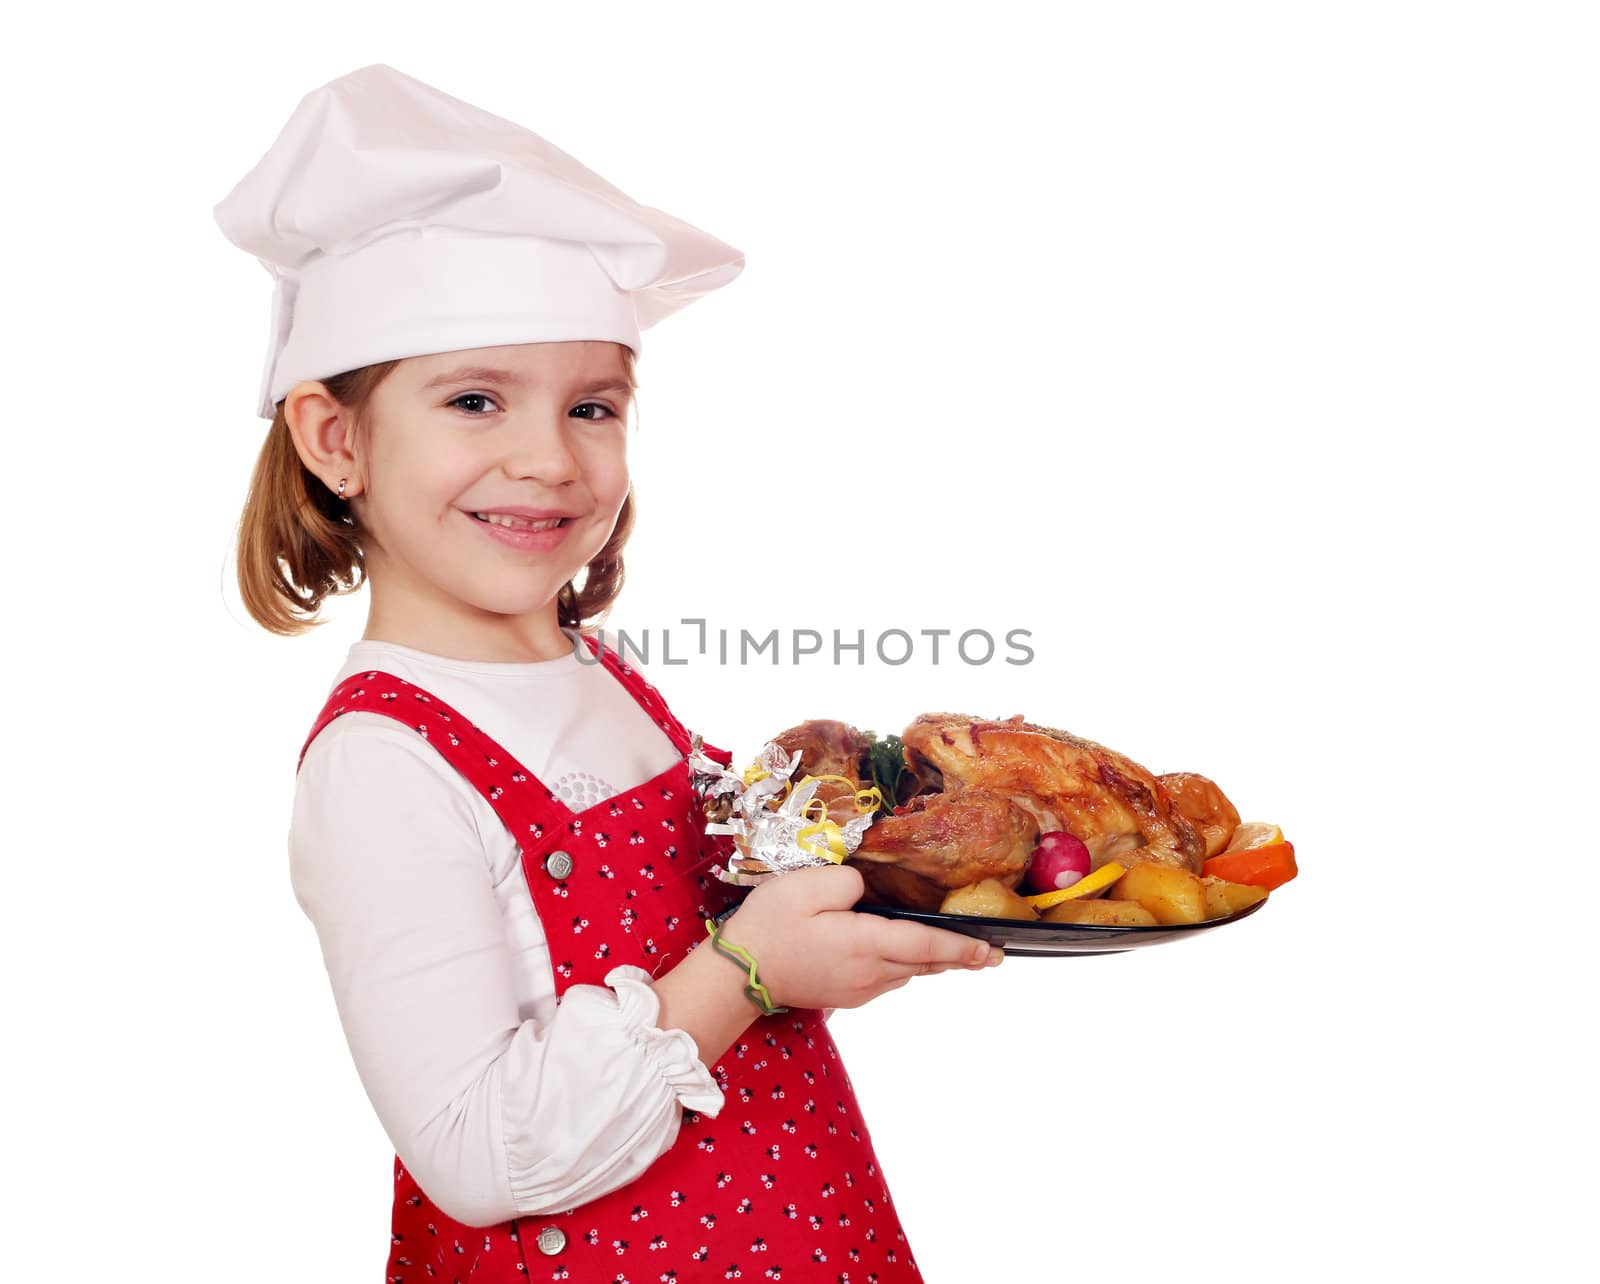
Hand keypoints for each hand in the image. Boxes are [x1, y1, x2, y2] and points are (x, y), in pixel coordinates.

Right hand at [716, 865, 1001, 1011]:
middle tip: (990, 954)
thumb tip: (866, 891)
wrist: (738, 973)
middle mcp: (869, 973)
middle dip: (958, 958)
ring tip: (955, 952)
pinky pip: (886, 980)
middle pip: (924, 965)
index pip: (927, 945)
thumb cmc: (770, 926)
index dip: (963, 947)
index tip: (991, 950)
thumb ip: (849, 882)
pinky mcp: (844, 996)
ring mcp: (857, 989)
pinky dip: (904, 967)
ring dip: (931, 963)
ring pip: (906, 975)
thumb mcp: (807, 885)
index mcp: (866, 944)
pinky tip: (905, 956)